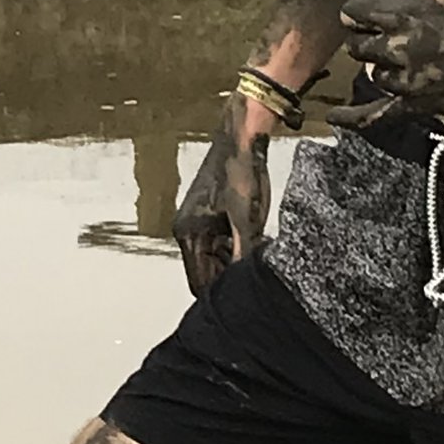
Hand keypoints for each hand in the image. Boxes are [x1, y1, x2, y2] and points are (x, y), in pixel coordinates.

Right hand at [175, 108, 270, 296]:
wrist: (242, 138)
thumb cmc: (241, 174)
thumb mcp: (246, 220)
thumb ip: (242, 254)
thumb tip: (244, 285)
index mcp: (187, 233)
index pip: (198, 283)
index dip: (219, 296)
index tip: (242, 305)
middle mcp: (186, 230)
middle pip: (205, 273)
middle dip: (228, 278)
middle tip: (256, 282)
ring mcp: (197, 222)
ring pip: (214, 259)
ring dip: (232, 263)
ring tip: (257, 260)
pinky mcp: (208, 215)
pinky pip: (219, 243)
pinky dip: (234, 248)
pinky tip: (255, 245)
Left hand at [340, 0, 443, 111]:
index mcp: (398, 10)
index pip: (353, 11)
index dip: (364, 9)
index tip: (376, 7)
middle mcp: (397, 47)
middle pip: (357, 45)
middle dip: (370, 36)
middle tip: (395, 31)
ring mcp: (408, 80)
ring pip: (371, 76)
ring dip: (382, 66)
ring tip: (409, 55)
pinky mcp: (419, 105)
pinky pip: (376, 117)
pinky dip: (354, 119)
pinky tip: (335, 118)